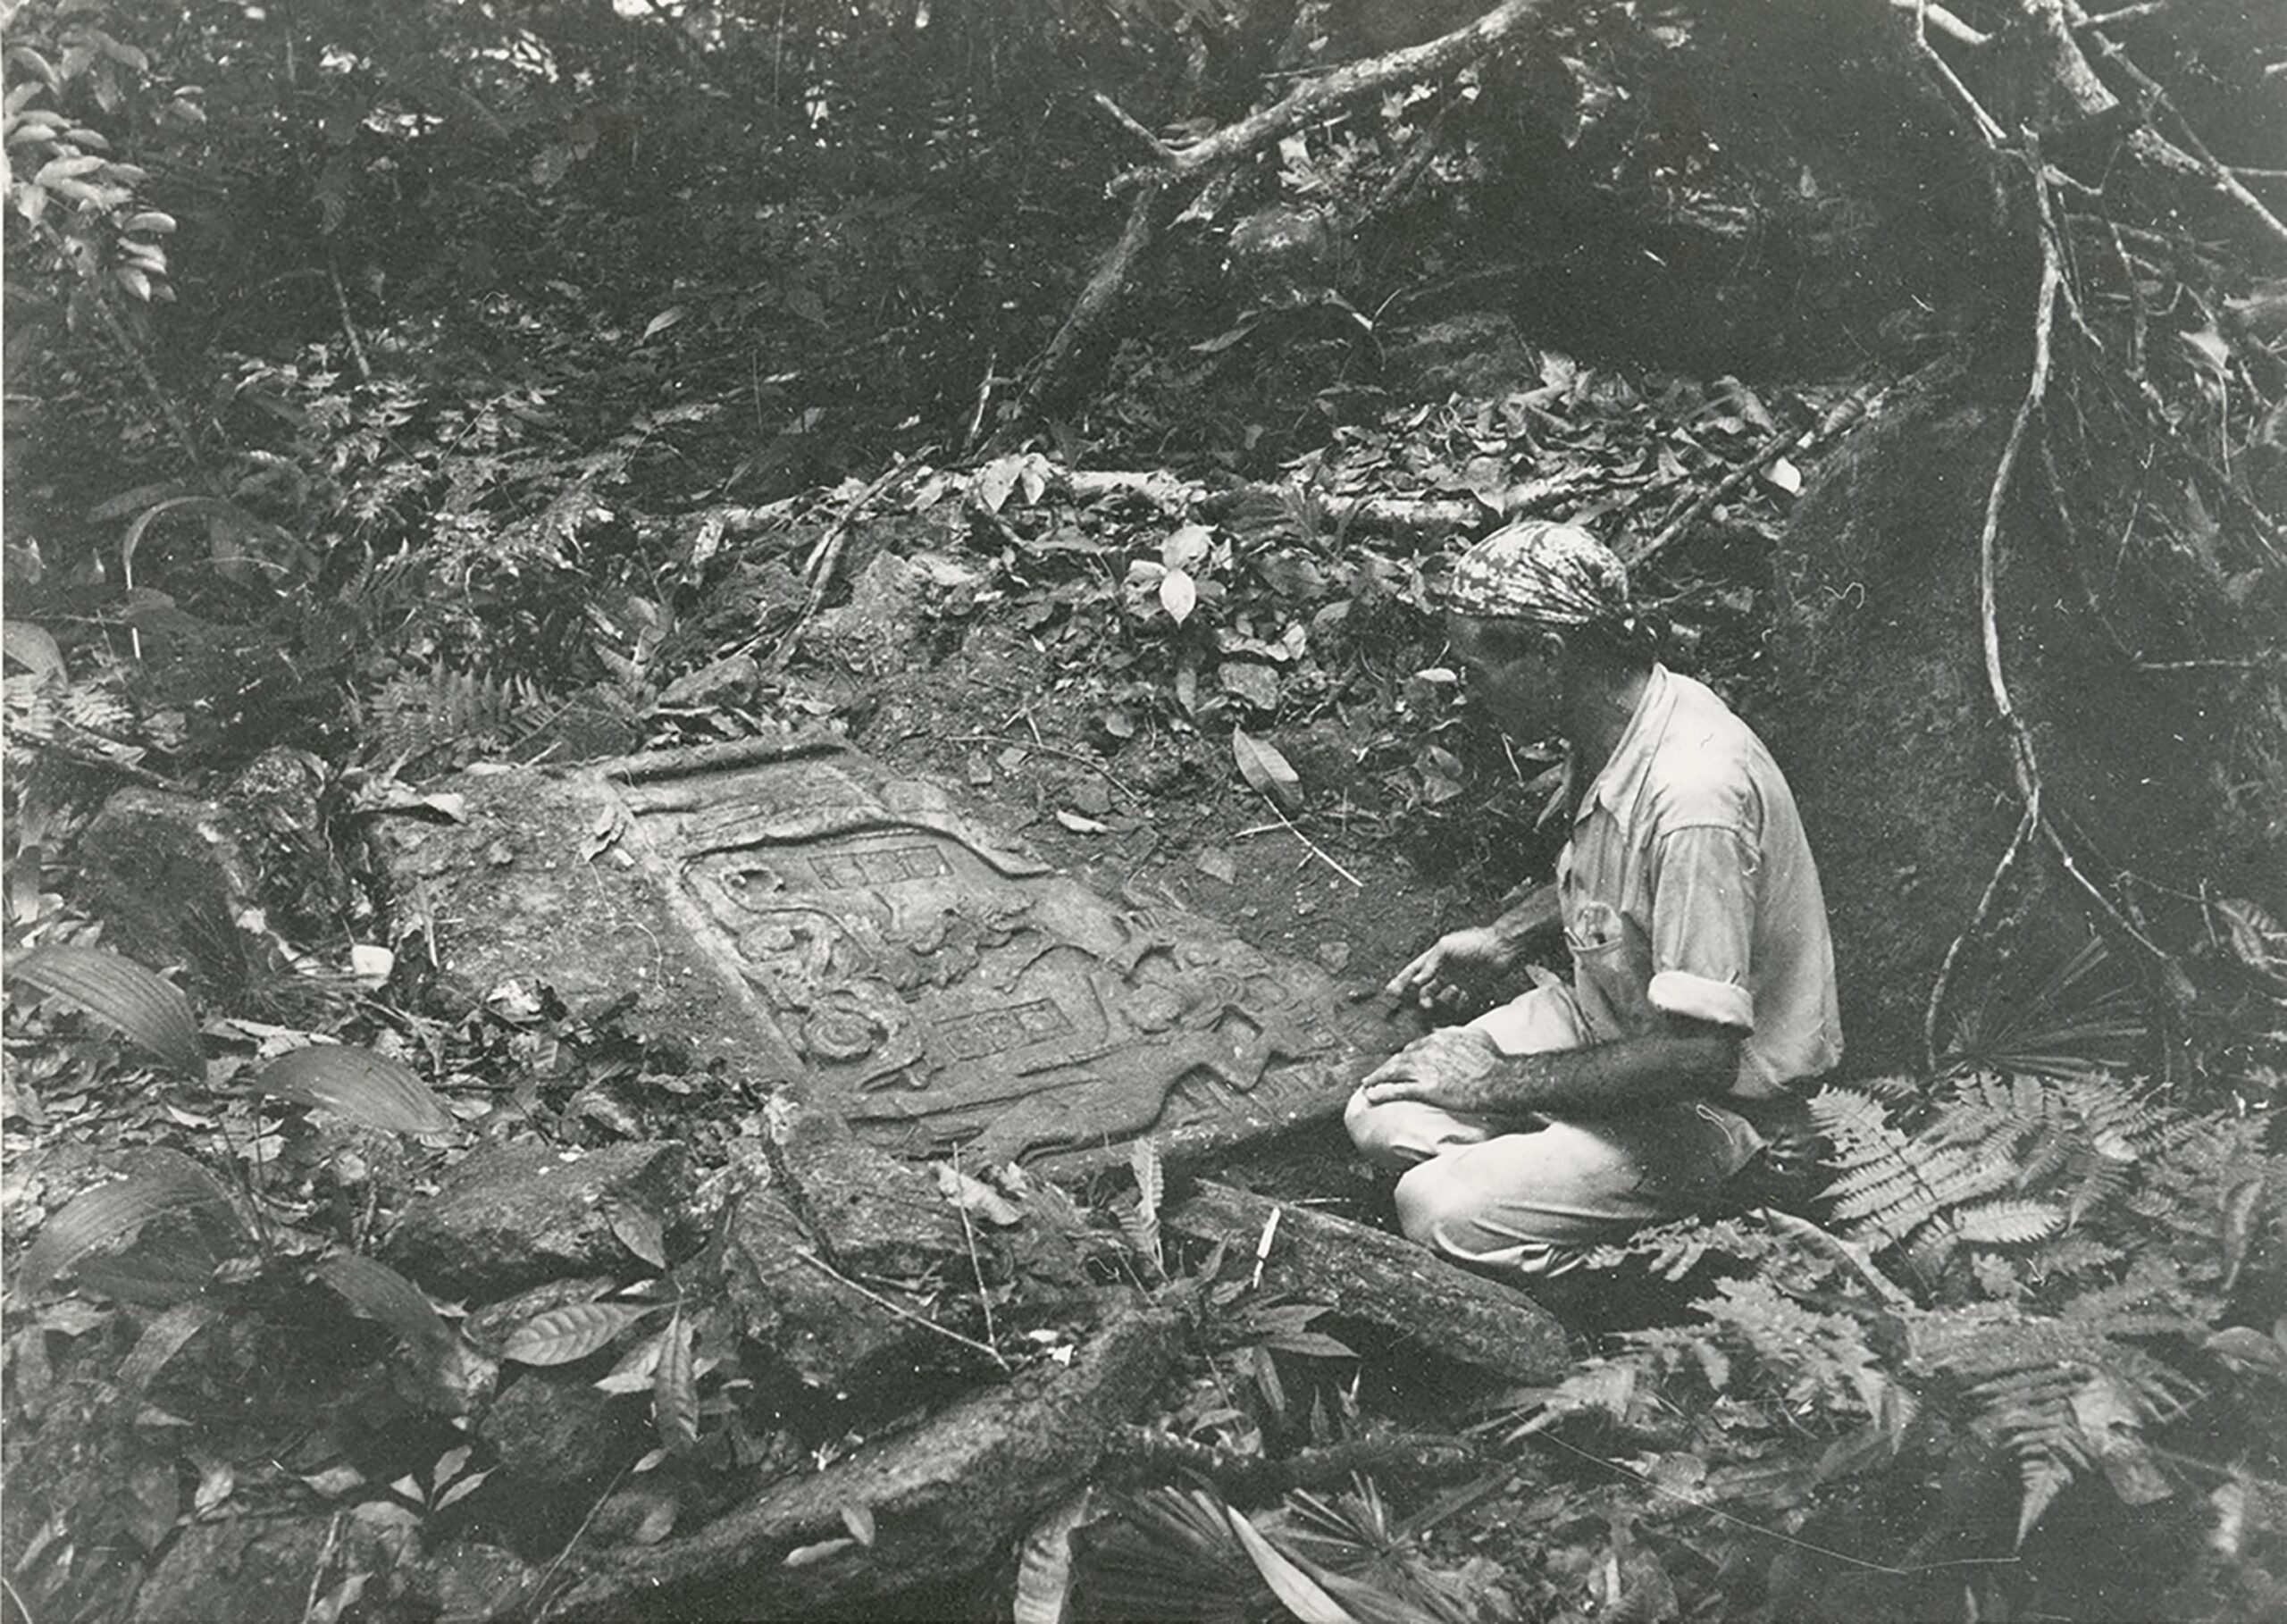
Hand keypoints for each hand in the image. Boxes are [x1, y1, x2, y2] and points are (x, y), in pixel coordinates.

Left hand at [1360, 1026, 1509, 1113]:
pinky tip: (1370, 1095)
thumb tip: (1451, 1031)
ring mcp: (1425, 1068)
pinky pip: (1397, 1089)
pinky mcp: (1426, 1088)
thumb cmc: (1495, 1060)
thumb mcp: (1478, 1036)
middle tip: (1377, 1074)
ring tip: (1367, 1084)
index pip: (1415, 1045)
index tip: (1400, 1061)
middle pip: (1401, 1057)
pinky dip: (1381, 1092)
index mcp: (1439, 1037)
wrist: (1501, 1079)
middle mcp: (1428, 1048)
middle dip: (1388, 1066)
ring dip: (1378, 1077)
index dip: (1406, 1055)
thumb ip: (1461, 1033)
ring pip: (1394, 1071)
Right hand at [1385, 926, 1516, 1011]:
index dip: (1402, 980)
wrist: (1501, 948)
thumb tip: (1416, 981)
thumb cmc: (1474, 941)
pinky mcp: (1472, 989)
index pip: (1415, 969)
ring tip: (1428, 1006)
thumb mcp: (1446, 948)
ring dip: (1434, 1003)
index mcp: (1437, 956)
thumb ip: (1430, 964)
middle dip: (1416, 996)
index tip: (1391, 991)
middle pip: (1425, 986)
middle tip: (1409, 1006)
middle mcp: (1446, 969)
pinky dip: (1455, 1007)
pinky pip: (1460, 1002)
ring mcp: (1458, 980)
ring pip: (1440, 996)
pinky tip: (1450, 1010)